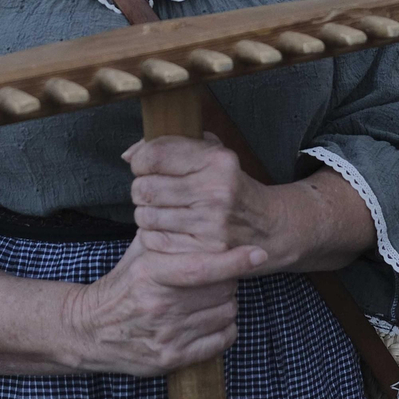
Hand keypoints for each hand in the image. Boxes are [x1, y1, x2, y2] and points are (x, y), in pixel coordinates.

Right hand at [61, 234, 260, 375]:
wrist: (90, 330)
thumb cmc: (122, 285)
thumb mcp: (138, 253)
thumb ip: (165, 231)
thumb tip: (191, 202)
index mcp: (151, 274)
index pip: (202, 267)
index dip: (234, 260)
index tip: (258, 252)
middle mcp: (159, 305)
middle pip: (221, 289)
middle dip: (227, 279)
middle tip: (217, 276)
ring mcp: (166, 335)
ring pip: (225, 313)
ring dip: (225, 304)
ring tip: (208, 298)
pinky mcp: (170, 359)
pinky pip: (220, 340)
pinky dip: (224, 329)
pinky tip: (209, 319)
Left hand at [126, 134, 273, 260]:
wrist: (269, 226)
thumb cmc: (231, 186)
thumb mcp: (212, 155)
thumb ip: (171, 146)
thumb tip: (128, 155)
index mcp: (216, 160)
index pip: (155, 156)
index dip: (140, 161)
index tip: (144, 167)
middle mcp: (215, 190)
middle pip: (145, 188)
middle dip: (141, 190)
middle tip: (152, 192)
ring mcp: (211, 223)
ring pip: (146, 216)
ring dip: (146, 214)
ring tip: (161, 211)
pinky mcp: (206, 252)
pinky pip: (155, 241)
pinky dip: (153, 236)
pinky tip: (167, 229)